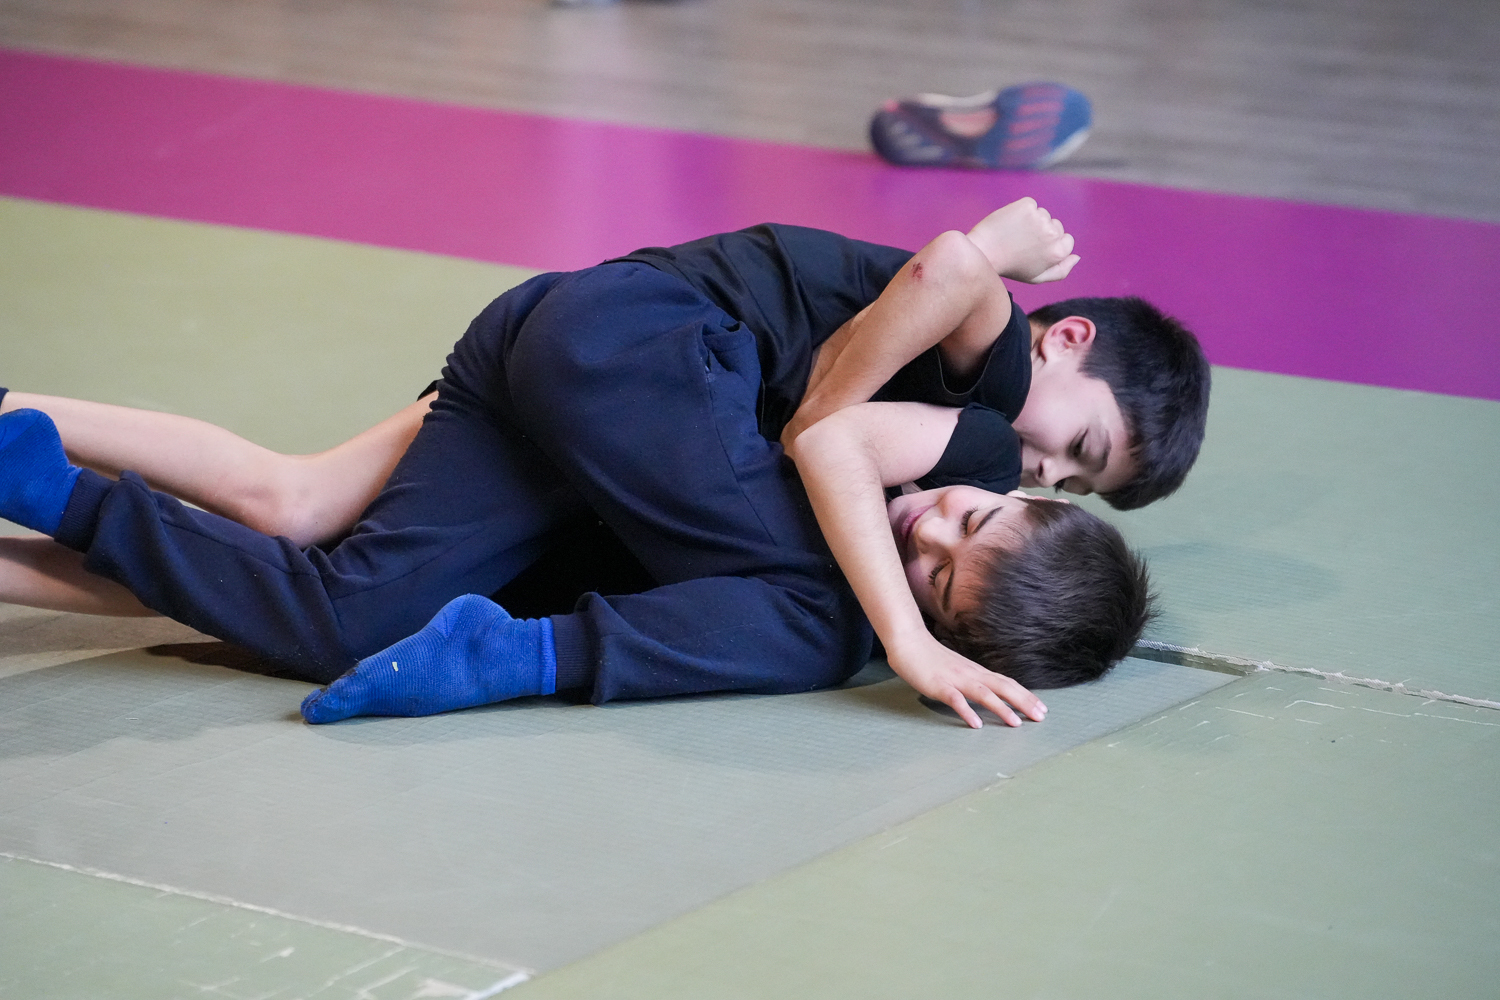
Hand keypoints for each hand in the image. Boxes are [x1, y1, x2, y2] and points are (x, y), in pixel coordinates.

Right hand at [887, 632, 1046, 728]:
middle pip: (1003, 688)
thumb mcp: (957, 668)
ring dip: (1001, 708)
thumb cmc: (930, 657)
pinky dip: (967, 711)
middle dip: (1023, 702)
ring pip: (983, 694)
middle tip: (1041, 717)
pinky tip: (976, 724)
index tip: (1042, 708)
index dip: (1025, 695)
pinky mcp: (938, 686)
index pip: (1007, 683)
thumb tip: (987, 691)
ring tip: (1016, 723)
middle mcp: (971, 674)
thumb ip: (971, 679)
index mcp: (976, 671)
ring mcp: (955, 679)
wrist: (908, 641)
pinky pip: (955, 700)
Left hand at [966, 197, 1078, 283]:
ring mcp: (1040, 218)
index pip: (1067, 240)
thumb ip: (1060, 271)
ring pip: (1043, 215)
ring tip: (1014, 235)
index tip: (1034, 250)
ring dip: (1031, 221)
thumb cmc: (1010, 267)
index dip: (1050, 245)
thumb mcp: (1037, 277)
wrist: (983, 252)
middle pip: (1056, 226)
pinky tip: (1010, 223)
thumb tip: (1076, 257)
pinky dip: (1021, 211)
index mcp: (1058, 252)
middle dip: (1042, 233)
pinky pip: (1030, 205)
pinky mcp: (1027, 206)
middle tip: (1022, 244)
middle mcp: (1053, 234)